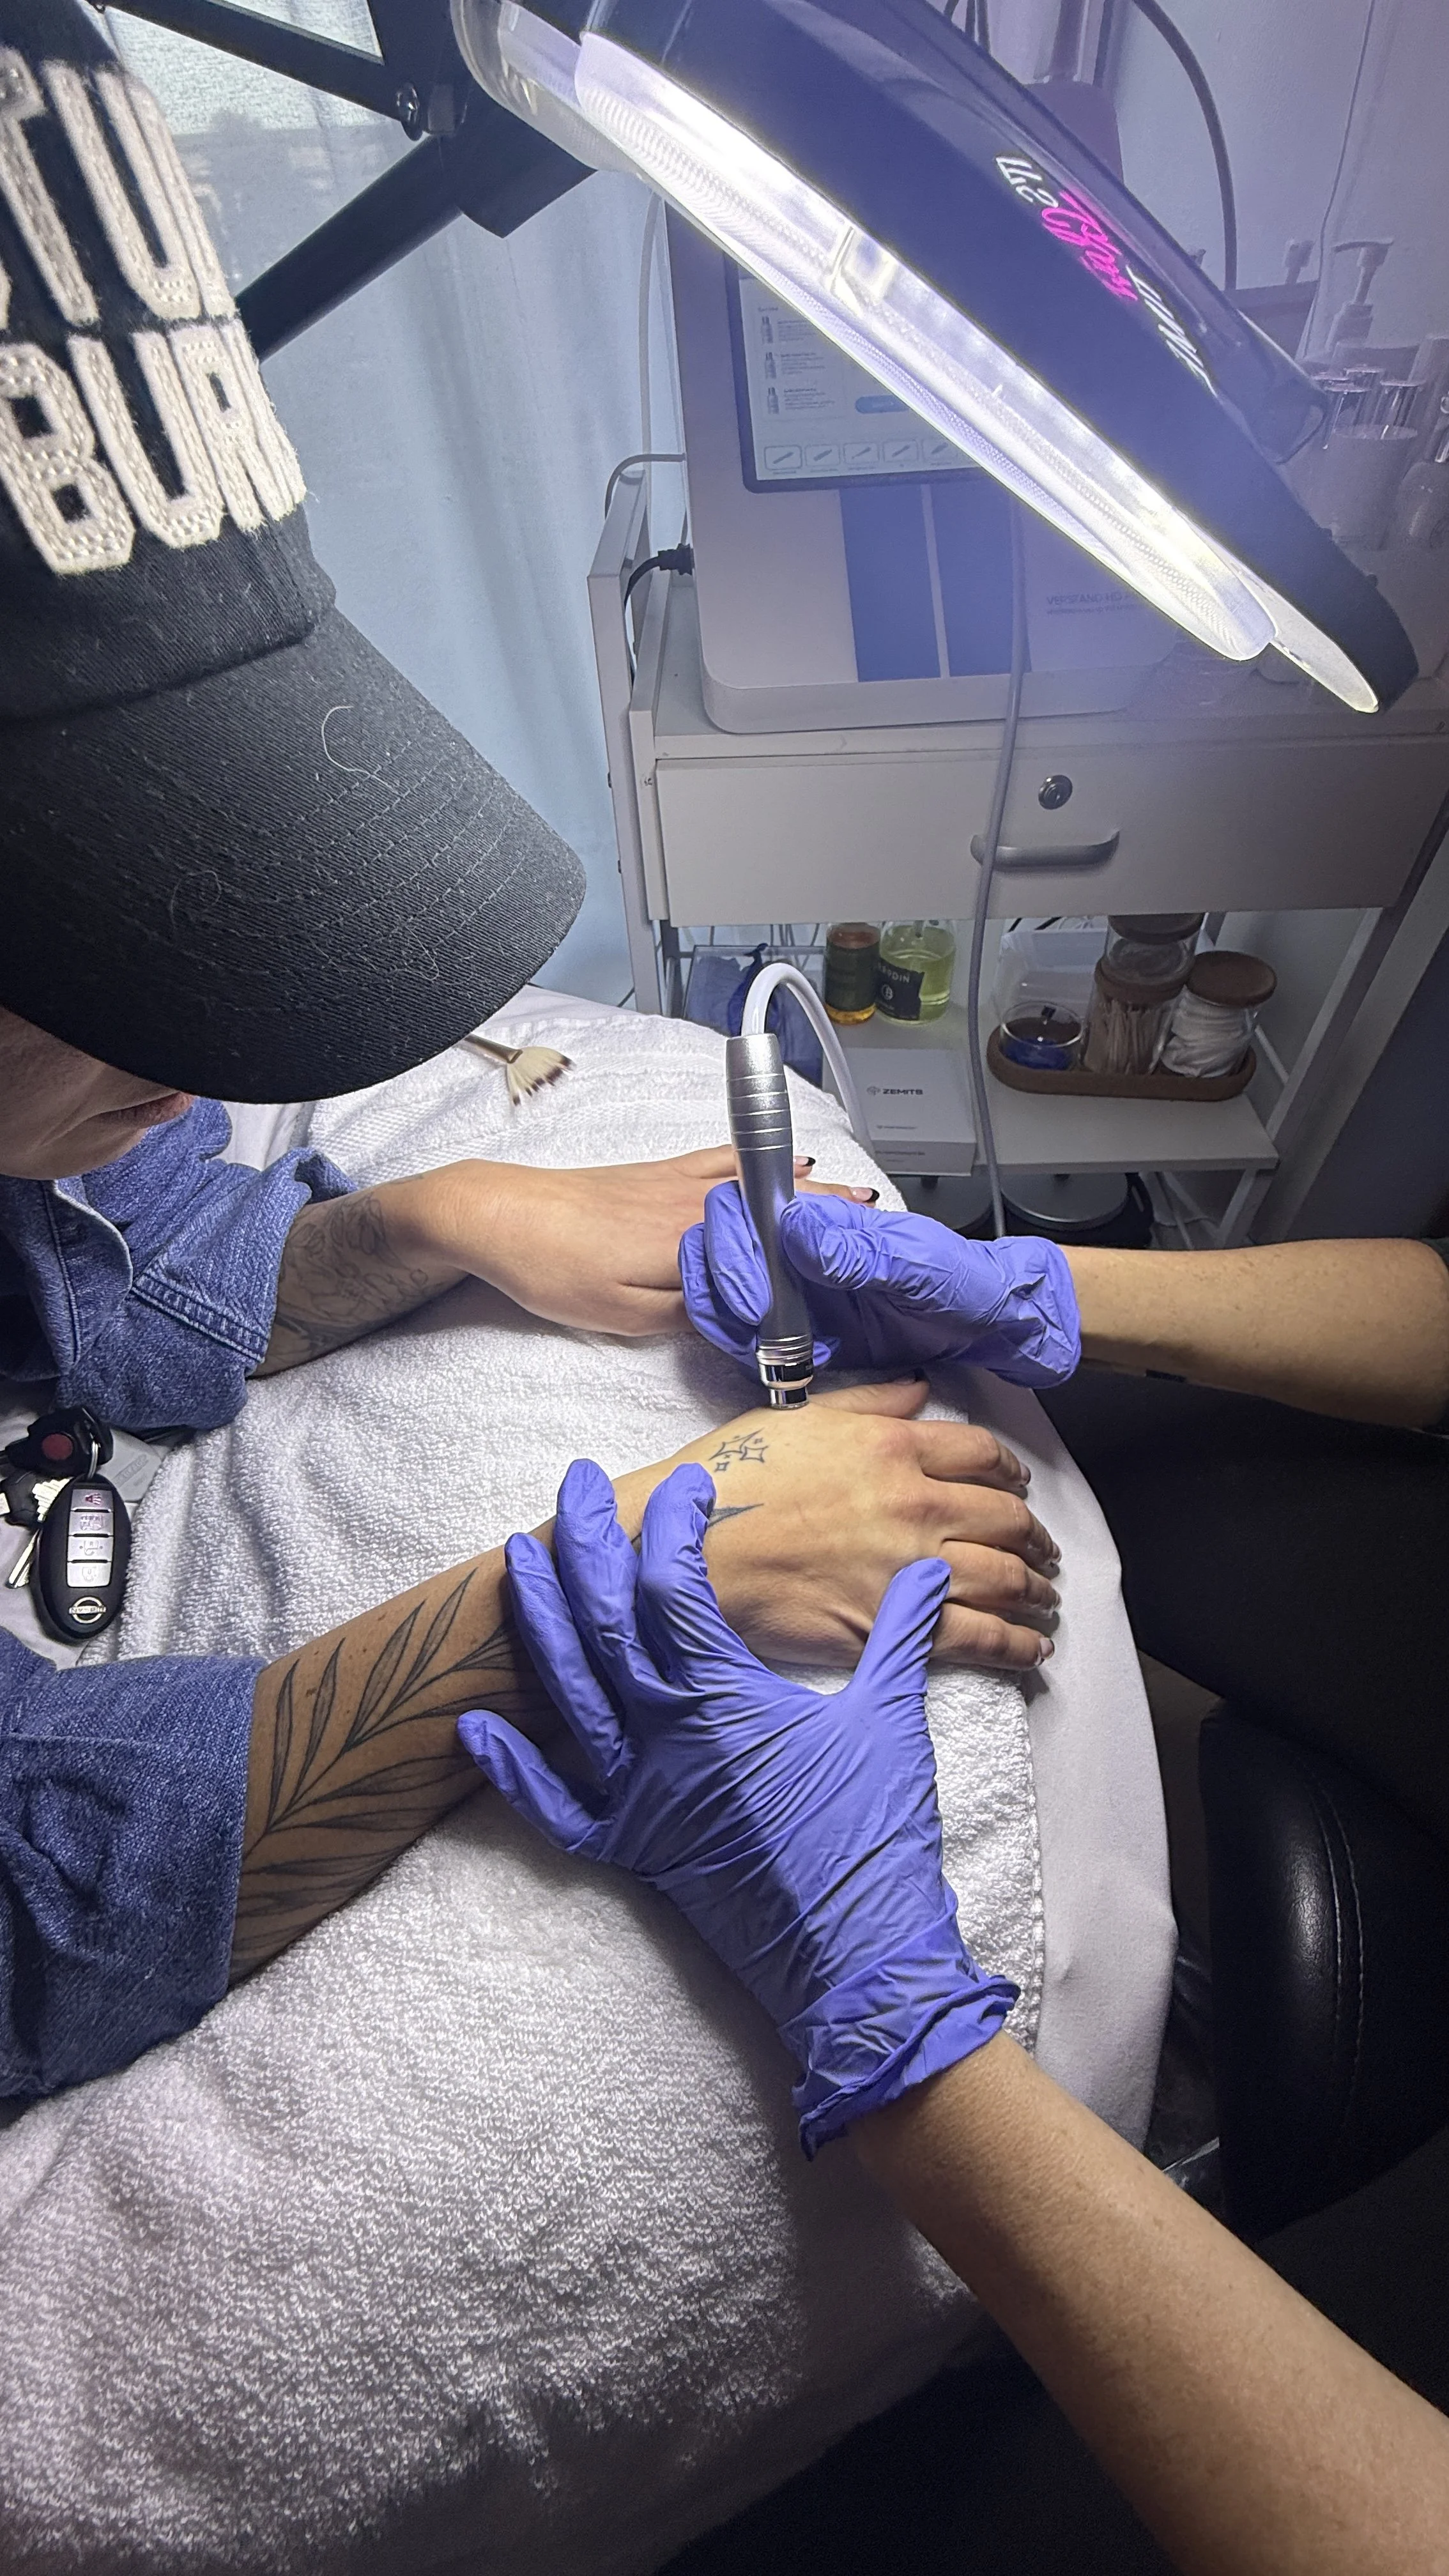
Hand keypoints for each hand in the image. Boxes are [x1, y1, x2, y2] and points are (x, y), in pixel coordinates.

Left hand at [431, 1149, 874, 1335]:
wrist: (497, 1215)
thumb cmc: (554, 1268)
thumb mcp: (626, 1315)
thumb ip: (695, 1312)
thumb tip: (753, 1313)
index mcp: (696, 1239)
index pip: (780, 1243)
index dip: (829, 1250)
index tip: (873, 1259)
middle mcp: (697, 1202)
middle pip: (782, 1206)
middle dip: (836, 1216)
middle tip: (886, 1226)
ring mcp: (680, 1182)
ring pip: (762, 1182)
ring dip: (813, 1188)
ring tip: (859, 1196)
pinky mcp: (659, 1173)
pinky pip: (727, 1161)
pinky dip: (765, 1161)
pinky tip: (793, 1158)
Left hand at [460, 1461, 1016, 2152]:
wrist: (858, 1962)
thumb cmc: (875, 1839)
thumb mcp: (892, 1721)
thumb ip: (900, 1634)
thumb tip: (925, 1569)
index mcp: (726, 1699)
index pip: (677, 1588)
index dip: (676, 1529)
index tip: (689, 1488)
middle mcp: (666, 1739)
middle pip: (604, 1623)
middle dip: (586, 1544)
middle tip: (578, 1484)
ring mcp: (640, 1797)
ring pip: (569, 1695)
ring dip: (540, 1621)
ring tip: (518, 1556)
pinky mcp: (632, 1851)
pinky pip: (554, 1810)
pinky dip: (512, 1771)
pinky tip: (476, 1730)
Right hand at [614, 1378, 1059, 1670]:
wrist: (686, 1552)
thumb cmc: (727, 1482)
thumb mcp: (796, 1416)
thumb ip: (868, 1399)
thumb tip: (918, 1386)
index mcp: (891, 1446)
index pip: (981, 1454)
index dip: (1011, 1472)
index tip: (1019, 1485)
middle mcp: (912, 1504)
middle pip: (1006, 1518)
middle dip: (1035, 1536)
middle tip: (1045, 1549)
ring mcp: (908, 1568)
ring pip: (1004, 1578)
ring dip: (1036, 1589)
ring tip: (1047, 1597)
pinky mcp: (893, 1626)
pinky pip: (977, 1638)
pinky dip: (1016, 1644)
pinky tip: (1031, 1647)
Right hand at [681, 1190, 1080, 1385]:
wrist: (985, 1323)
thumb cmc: (959, 1282)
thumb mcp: (917, 1263)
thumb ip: (857, 1249)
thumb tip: (795, 1228)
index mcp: (819, 1219)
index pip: (742, 1205)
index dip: (730, 1242)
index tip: (751, 1289)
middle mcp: (794, 1250)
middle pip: (716, 1246)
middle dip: (721, 1282)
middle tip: (755, 1319)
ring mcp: (789, 1290)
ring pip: (718, 1291)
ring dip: (724, 1318)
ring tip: (764, 1343)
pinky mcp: (793, 1332)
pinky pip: (741, 1334)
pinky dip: (743, 1348)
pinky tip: (776, 1361)